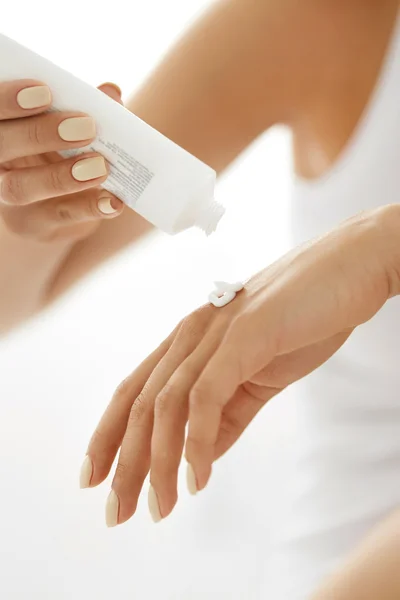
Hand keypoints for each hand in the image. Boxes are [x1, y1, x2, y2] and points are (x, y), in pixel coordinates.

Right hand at [0, 80, 123, 241]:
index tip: (45, 90)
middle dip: (39, 133)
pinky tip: (113, 201)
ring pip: (21, 187)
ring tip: (100, 165)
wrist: (56, 207)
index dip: (9, 100)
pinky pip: (60, 216)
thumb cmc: (57, 154)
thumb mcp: (66, 128)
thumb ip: (83, 109)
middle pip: (0, 145)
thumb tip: (111, 93)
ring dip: (61, 176)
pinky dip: (90, 207)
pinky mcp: (34, 224)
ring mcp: (10, 198)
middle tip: (86, 126)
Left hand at [82, 205, 399, 525]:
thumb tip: (202, 457)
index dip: (108, 436)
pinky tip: (197, 478)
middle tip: (117, 513)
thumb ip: (229, 414)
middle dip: (123, 462)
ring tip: (159, 508)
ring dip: (157, 462)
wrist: (350, 270)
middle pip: (138, 404)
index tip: (95, 478)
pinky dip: (198, 441)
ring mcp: (214, 333)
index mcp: (190, 341)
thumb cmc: (305, 317)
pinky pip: (207, 396)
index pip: (134, 392)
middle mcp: (190, 335)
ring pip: (165, 405)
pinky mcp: (244, 336)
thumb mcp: (259, 376)